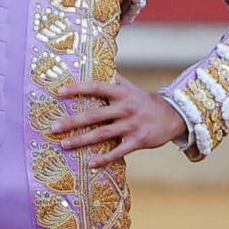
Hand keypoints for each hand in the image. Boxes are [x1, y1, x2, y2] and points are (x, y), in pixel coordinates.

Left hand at [48, 77, 188, 166]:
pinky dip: (104, 158)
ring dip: (82, 140)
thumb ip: (113, 79)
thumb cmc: (145, 101)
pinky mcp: (138, 141)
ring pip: (103, 134)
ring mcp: (132, 125)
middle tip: (54, 127)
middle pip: (95, 114)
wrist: (173, 115)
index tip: (60, 92)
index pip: (96, 87)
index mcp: (122, 93)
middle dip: (73, 121)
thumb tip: (94, 65)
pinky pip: (118, 151)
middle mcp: (125, 108)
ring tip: (65, 145)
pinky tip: (90, 163)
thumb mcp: (131, 87)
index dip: (78, 88)